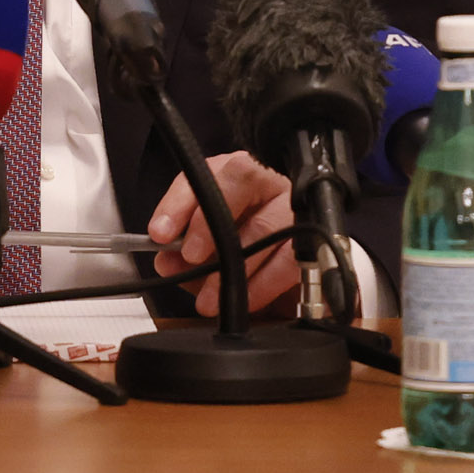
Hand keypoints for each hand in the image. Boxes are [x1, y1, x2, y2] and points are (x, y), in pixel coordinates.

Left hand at [149, 150, 302, 319]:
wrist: (284, 270)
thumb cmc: (243, 249)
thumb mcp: (207, 250)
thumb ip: (182, 254)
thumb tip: (167, 261)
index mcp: (233, 175)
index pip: (204, 172)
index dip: (179, 202)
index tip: (160, 234)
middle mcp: (266, 180)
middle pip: (242, 179)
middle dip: (210, 221)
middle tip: (191, 257)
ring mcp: (294, 205)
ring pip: (267, 223)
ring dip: (235, 265)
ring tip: (212, 298)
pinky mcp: (312, 238)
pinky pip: (289, 259)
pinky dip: (263, 284)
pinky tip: (246, 300)